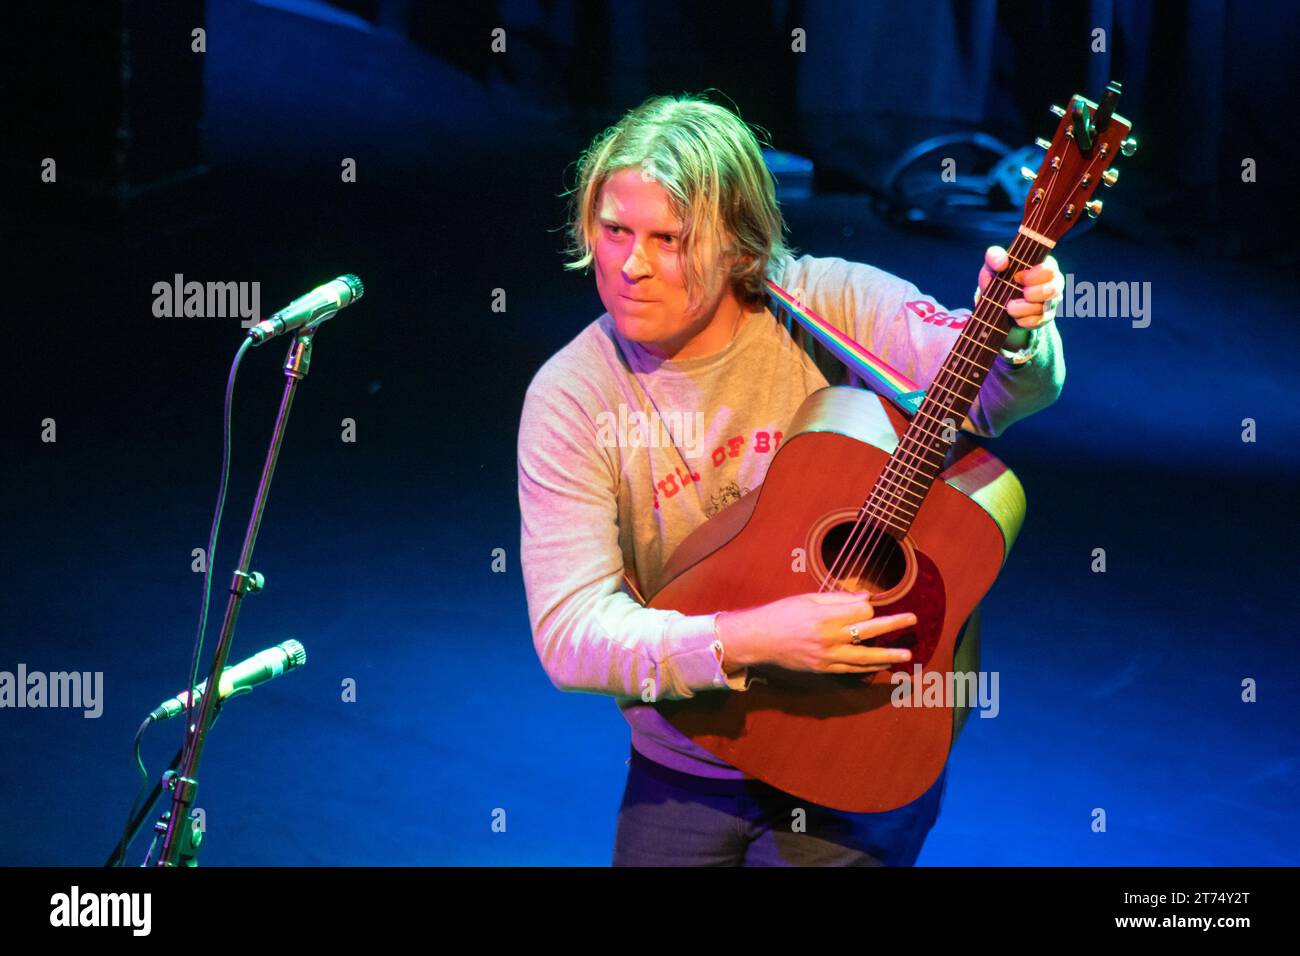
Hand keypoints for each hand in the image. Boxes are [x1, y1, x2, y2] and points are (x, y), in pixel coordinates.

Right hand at [716, 591, 914, 674]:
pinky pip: (852, 670)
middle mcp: (828, 638)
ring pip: (865, 657)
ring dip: (888, 655)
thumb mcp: (807, 599)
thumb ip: (838, 599)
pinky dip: (869, 668)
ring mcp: (827, 657)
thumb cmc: (781, 614)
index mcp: (824, 616)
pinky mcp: (823, 669)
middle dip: (893, 625)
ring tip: (907, 654)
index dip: (867, 607)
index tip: (867, 606)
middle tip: (912, 620)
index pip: (860, 611)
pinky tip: (883, 665)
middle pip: (869, 631)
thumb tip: (867, 598)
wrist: (758, 640)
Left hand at [977, 246, 1063, 349]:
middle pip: (1052, 290)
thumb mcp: (993, 265)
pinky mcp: (1046, 317)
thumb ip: (994, 257)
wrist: (995, 301)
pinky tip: (1015, 317)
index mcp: (1045, 265)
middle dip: (1031, 294)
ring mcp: (1051, 301)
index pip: (1049, 269)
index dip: (1033, 276)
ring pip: (1044, 308)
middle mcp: (1053, 282)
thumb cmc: (999, 276)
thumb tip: (1002, 263)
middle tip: (1017, 293)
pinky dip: (1024, 321)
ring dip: (1023, 309)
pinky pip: (1039, 322)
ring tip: (1009, 307)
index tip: (1016, 278)